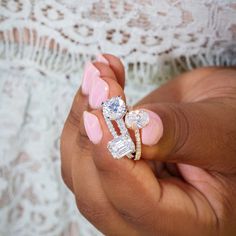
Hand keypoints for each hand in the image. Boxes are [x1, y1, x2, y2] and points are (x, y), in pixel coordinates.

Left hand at [60, 54, 235, 234]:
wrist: (221, 117)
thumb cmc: (233, 127)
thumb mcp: (224, 130)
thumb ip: (184, 134)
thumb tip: (142, 128)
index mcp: (187, 224)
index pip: (138, 205)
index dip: (114, 161)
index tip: (100, 115)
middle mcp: (146, 216)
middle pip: (96, 192)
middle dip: (91, 134)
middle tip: (100, 87)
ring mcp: (123, 189)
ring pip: (79, 167)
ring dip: (82, 114)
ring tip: (99, 75)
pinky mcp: (111, 164)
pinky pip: (82, 145)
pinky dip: (84, 108)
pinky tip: (102, 79)